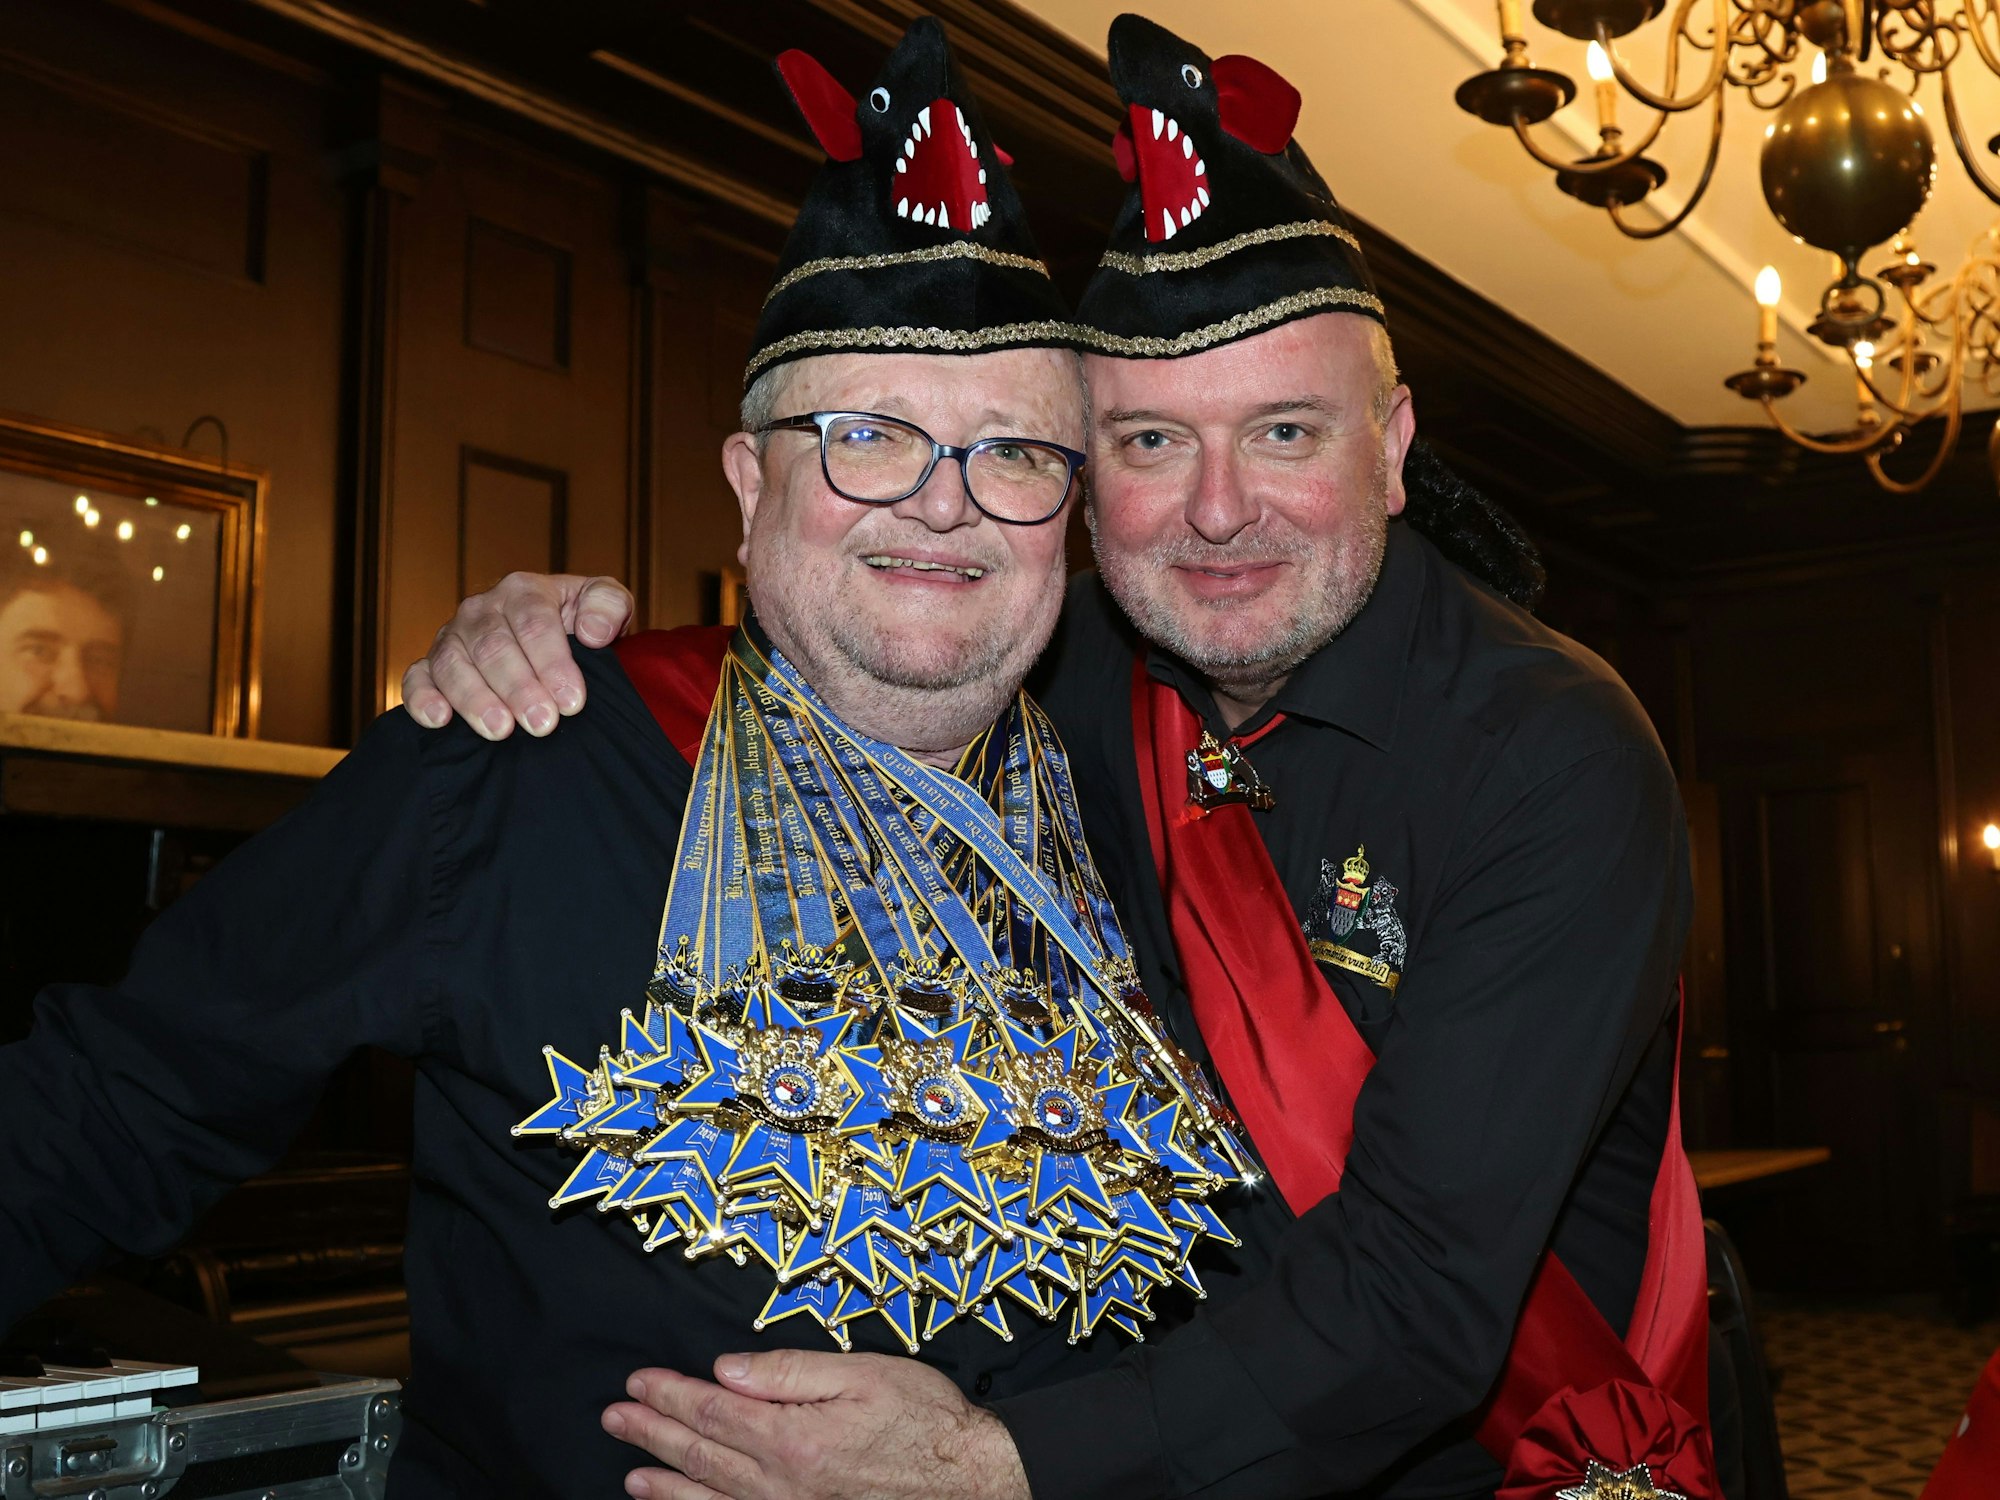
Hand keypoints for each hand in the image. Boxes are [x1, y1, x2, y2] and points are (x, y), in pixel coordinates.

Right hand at [400, 572, 635, 738]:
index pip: (534, 622)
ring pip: (453, 664)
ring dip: (475, 699)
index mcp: (523, 590)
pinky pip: (416, 678)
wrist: (554, 639)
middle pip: (494, 646)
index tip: (572, 701)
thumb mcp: (604, 603)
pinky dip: (422, 698)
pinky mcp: (431, 666)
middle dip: (518, 688)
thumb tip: (594, 631)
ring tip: (500, 730)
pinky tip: (439, 720)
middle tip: (542, 724)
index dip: (552, 662)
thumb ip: (609, 605)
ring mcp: (452, 637)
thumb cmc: (579, 623)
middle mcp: (481, 610)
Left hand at [601, 1350, 1030, 1499]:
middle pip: (703, 1458)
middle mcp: (784, 1485)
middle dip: (654, 1435)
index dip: (670, 1395)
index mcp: (793, 1437)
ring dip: (668, 1487)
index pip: (714, 1412)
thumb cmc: (926, 1419)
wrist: (973, 1479)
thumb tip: (728, 1369)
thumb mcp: (861, 1372)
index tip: (637, 1382)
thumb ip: (788, 1371)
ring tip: (633, 1476)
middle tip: (615, 1418)